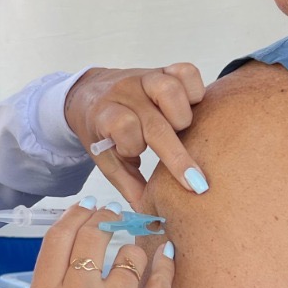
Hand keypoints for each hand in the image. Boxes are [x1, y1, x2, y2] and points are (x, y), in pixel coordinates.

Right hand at [27, 201, 174, 287]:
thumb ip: (58, 274)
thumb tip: (85, 221)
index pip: (59, 237)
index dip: (77, 213)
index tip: (89, 207)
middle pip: (94, 236)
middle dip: (108, 220)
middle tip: (116, 218)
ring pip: (131, 253)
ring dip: (135, 252)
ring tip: (133, 264)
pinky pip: (160, 276)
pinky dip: (164, 263)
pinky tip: (163, 258)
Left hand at [64, 65, 207, 207]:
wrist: (90, 94)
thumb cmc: (102, 131)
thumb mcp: (106, 160)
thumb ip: (129, 185)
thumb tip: (153, 218)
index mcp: (104, 114)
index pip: (123, 127)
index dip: (133, 146)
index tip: (136, 157)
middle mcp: (125, 92)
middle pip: (155, 122)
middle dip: (177, 155)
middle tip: (197, 182)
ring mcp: (145, 78)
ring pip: (171, 89)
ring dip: (182, 115)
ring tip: (182, 130)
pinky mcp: (163, 69)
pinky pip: (187, 72)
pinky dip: (194, 90)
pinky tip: (191, 108)